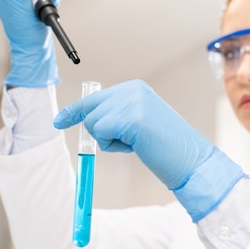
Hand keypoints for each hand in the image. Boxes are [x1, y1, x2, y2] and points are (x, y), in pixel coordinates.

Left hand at [53, 80, 245, 221]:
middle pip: (91, 111)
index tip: (59, 120)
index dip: (75, 111)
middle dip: (99, 132)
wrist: (190, 160)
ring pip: (94, 124)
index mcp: (135, 88)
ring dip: (109, 141)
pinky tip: (135, 146)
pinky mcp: (130, 118)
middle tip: (128, 144)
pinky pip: (101, 134)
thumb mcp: (140, 124)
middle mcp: (132, 90)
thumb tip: (88, 121)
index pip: (96, 98)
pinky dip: (114, 146)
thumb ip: (118, 116)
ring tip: (137, 144)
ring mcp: (131, 102)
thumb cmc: (165, 148)